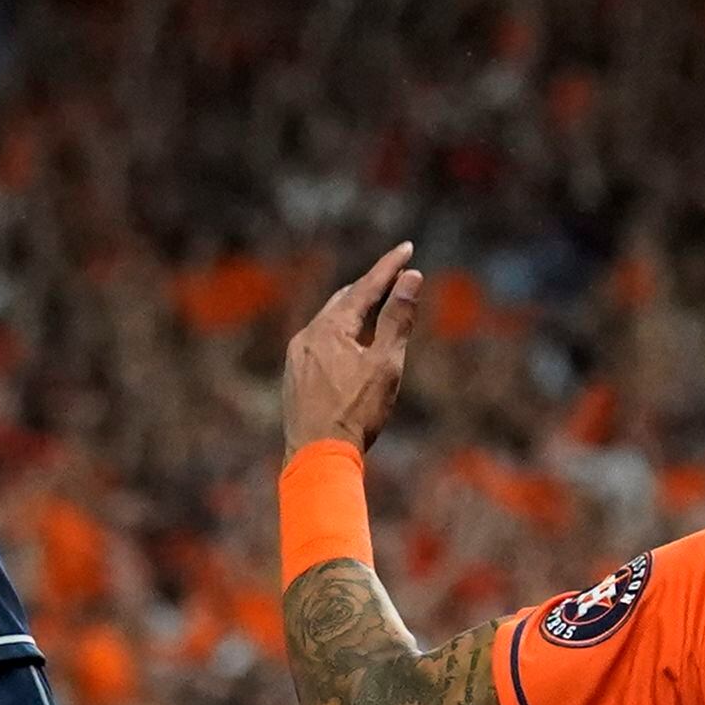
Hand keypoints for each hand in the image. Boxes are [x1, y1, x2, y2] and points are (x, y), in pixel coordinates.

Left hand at [283, 244, 425, 454]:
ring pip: (328, 323)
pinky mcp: (293, 375)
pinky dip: (337, 336)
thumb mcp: (385, 364)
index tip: (407, 248)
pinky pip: (317, 344)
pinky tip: (345, 348)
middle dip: (369, 287)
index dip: (389, 267)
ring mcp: (297, 355)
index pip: (366, 287)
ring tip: (370, 308)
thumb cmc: (356, 412)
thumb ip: (397, 318)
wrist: (317, 455)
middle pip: (343, 301)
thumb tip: (411, 277)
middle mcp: (308, 334)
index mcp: (332, 327)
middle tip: (391, 276)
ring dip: (351, 312)